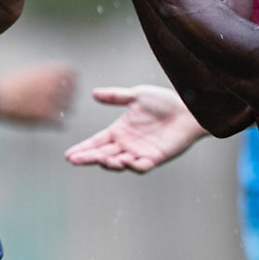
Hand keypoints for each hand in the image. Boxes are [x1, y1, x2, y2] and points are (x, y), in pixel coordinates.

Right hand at [0, 61, 77, 125]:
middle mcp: (54, 85)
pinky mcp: (46, 118)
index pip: (74, 73)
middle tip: (60, 100)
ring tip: (54, 112)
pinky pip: (63, 124)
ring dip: (64, 110)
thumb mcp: (30, 71)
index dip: (71, 79)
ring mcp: (51, 102)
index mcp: (50, 72)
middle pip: (74, 91)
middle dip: (68, 95)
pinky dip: (59, 124)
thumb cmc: (10, 85)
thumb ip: (47, 72)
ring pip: (71, 108)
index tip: (64, 84)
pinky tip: (51, 122)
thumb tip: (59, 71)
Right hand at [64, 84, 207, 171]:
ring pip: (119, 163)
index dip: (83, 149)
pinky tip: (125, 161)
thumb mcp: (137, 95)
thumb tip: (93, 93)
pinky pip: (141, 166)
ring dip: (110, 163)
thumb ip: (116, 96)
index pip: (96, 142)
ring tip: (103, 158)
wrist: (189, 109)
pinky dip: (133, 165)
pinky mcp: (155, 158)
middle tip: (75, 160)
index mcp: (119, 131)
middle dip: (88, 158)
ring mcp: (140, 153)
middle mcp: (127, 144)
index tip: (69, 155)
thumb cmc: (165, 101)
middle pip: (102, 154)